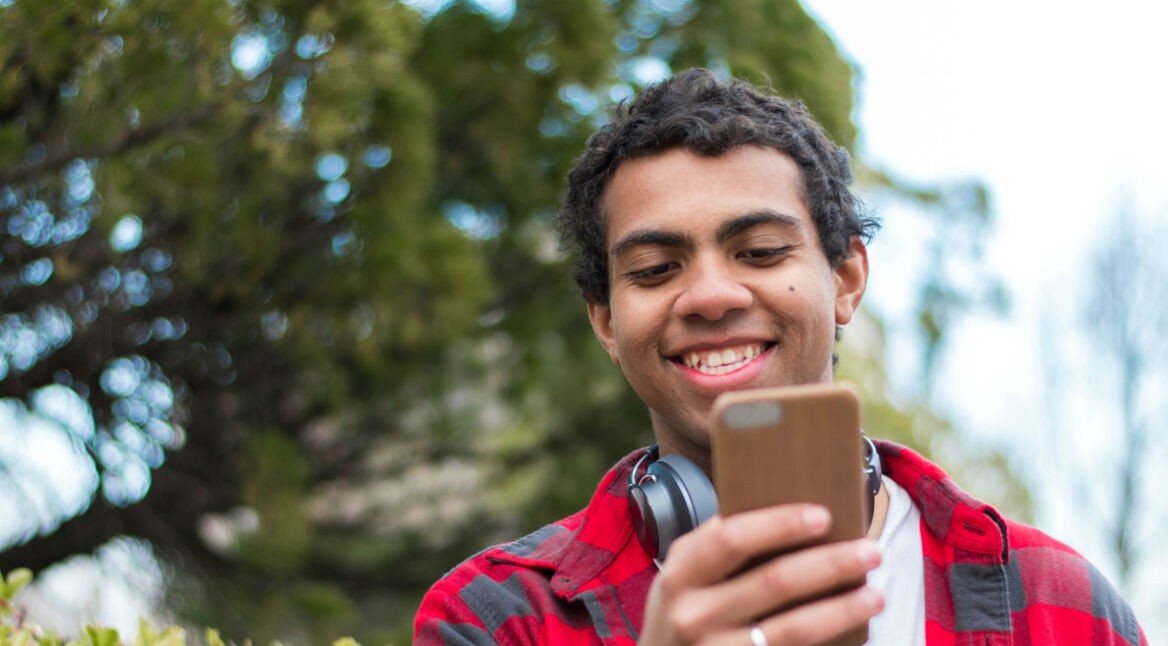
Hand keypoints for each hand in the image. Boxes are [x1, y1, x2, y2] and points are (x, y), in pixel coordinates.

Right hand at [638, 504, 883, 644]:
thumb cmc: (686, 608)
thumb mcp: (688, 575)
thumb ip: (723, 546)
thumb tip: (796, 510)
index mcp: (681, 573)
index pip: (731, 538)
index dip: (779, 524)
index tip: (823, 515)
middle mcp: (693, 615)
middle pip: (774, 582)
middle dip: (830, 564)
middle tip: (870, 550)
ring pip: (794, 628)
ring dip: (842, 609)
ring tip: (876, 594)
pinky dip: (831, 640)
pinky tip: (855, 628)